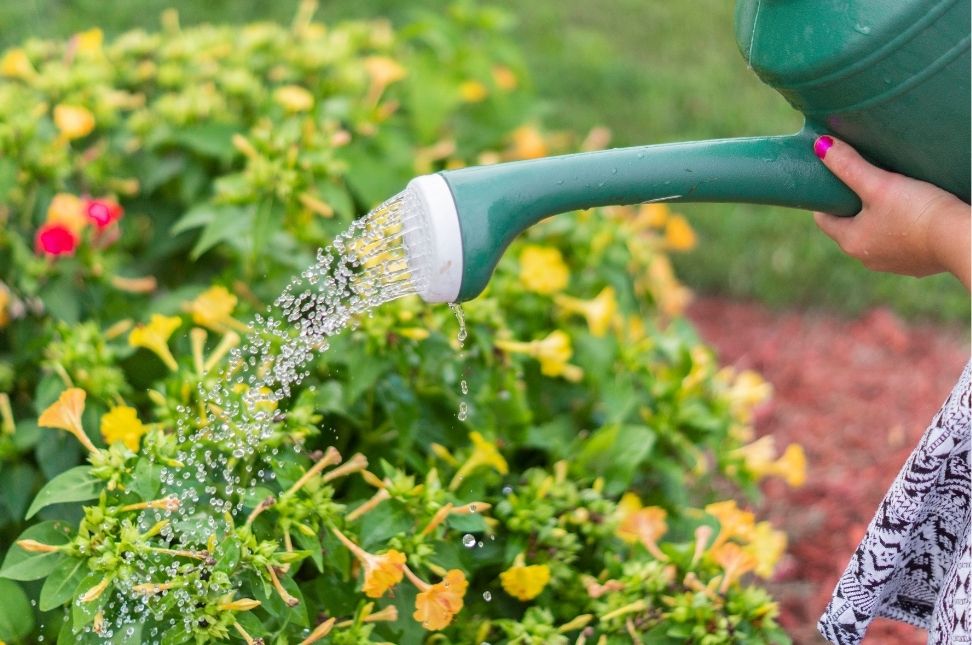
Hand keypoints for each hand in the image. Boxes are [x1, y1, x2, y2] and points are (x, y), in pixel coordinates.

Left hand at [812, 135, 969, 290]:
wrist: (961, 239)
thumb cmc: (917, 211)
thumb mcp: (880, 184)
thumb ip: (849, 165)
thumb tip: (820, 145)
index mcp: (851, 242)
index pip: (824, 219)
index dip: (826, 199)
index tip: (834, 181)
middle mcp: (866, 258)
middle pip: (849, 227)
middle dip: (852, 206)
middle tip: (861, 182)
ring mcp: (891, 264)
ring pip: (874, 235)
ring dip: (876, 218)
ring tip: (887, 195)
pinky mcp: (915, 264)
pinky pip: (899, 243)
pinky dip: (899, 229)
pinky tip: (911, 213)